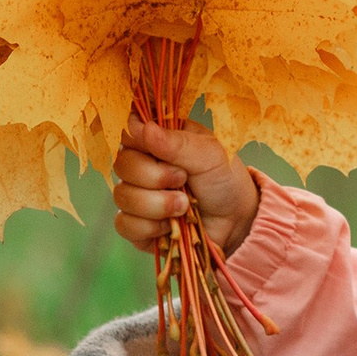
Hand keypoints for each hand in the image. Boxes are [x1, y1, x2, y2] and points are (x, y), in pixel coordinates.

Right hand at [113, 118, 263, 256]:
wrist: (235, 221)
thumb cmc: (224, 179)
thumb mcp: (211, 154)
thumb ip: (178, 142)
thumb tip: (144, 128)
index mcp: (156, 139)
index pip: (127, 131)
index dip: (136, 140)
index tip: (158, 150)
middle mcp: (140, 165)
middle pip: (121, 165)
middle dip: (155, 177)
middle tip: (183, 179)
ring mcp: (135, 195)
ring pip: (122, 197)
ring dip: (158, 204)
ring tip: (185, 206)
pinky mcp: (135, 225)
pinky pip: (125, 225)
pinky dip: (150, 227)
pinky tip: (170, 225)